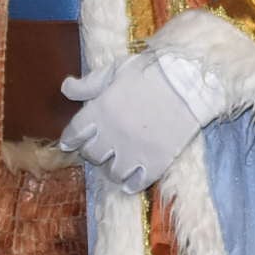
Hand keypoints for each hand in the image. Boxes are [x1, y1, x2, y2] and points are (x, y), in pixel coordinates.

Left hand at [59, 51, 224, 193]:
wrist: (188, 80)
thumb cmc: (150, 71)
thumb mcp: (115, 71)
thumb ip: (89, 84)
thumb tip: (66, 88)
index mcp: (99, 111)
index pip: (75, 133)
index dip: (71, 139)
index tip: (71, 143)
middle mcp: (112, 135)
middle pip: (92, 155)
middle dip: (94, 152)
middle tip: (101, 148)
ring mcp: (134, 151)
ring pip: (113, 173)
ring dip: (112, 169)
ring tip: (118, 164)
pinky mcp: (155, 161)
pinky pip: (137, 182)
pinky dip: (132, 183)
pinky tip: (131, 181)